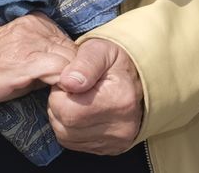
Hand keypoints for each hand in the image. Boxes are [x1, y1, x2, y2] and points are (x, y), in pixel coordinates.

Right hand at [0, 12, 75, 111]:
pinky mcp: (27, 62)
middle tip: (74, 91)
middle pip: (73, 50)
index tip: (71, 81)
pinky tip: (59, 95)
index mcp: (35, 21)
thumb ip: (43, 56)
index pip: (69, 41)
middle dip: (77, 72)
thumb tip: (68, 71)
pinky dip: (64, 85)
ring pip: (71, 60)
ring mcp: (32, 42)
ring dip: (73, 80)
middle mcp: (36, 26)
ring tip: (68, 96)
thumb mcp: (19, 53)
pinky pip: (59, 71)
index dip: (74, 64)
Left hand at [48, 38, 142, 154]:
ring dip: (63, 117)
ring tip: (78, 100)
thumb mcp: (100, 50)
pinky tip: (81, 113)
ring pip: (66, 136)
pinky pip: (74, 144)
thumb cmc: (115, 62)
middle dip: (60, 105)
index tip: (70, 79)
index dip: (59, 92)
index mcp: (119, 99)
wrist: (139, 78)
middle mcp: (121, 127)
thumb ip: (83, 63)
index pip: (67, 109)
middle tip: (74, 89)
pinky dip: (70, 128)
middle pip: (65, 125)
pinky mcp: (110, 149)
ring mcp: (116, 142)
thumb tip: (67, 82)